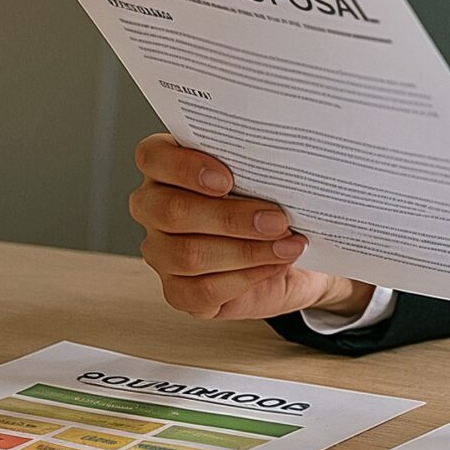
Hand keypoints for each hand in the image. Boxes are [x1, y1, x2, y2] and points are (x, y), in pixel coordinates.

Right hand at [128, 133, 373, 321]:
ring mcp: (161, 252)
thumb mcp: (270, 176)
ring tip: (288, 244)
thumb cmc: (276, 202)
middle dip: (230, 217)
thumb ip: (260, 164)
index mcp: (167, 167)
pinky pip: (201, 290)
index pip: (152, 157)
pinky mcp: (178, 291)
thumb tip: (280, 162)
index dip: (184, 168)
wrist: (296, 251)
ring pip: (188, 254)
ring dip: (247, 250)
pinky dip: (246, 277)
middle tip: (278, 219)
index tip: (228, 179)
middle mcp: (154, 208)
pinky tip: (275, 265)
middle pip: (169, 211)